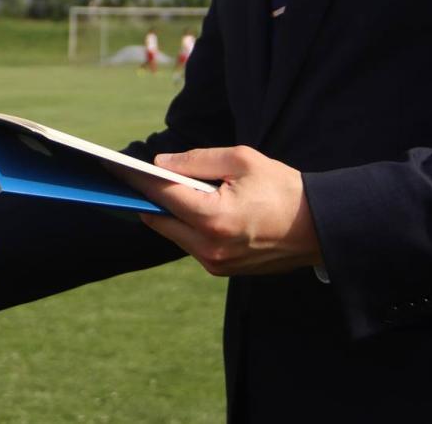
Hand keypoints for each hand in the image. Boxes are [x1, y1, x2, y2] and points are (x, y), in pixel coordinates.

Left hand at [134, 146, 320, 276]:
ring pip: (174, 233)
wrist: (319, 227)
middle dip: (147, 196)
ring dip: (167, 212)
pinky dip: (185, 226)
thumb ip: (196, 161)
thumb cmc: (282, 187)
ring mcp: (215, 264)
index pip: (162, 195)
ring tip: (155, 188)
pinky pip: (190, 245)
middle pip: (160, 218)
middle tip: (130, 176)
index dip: (136, 178)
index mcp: (214, 218)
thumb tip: (160, 164)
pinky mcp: (222, 270)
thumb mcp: (241, 160)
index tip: (112, 166)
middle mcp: (210, 247)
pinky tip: (185, 207)